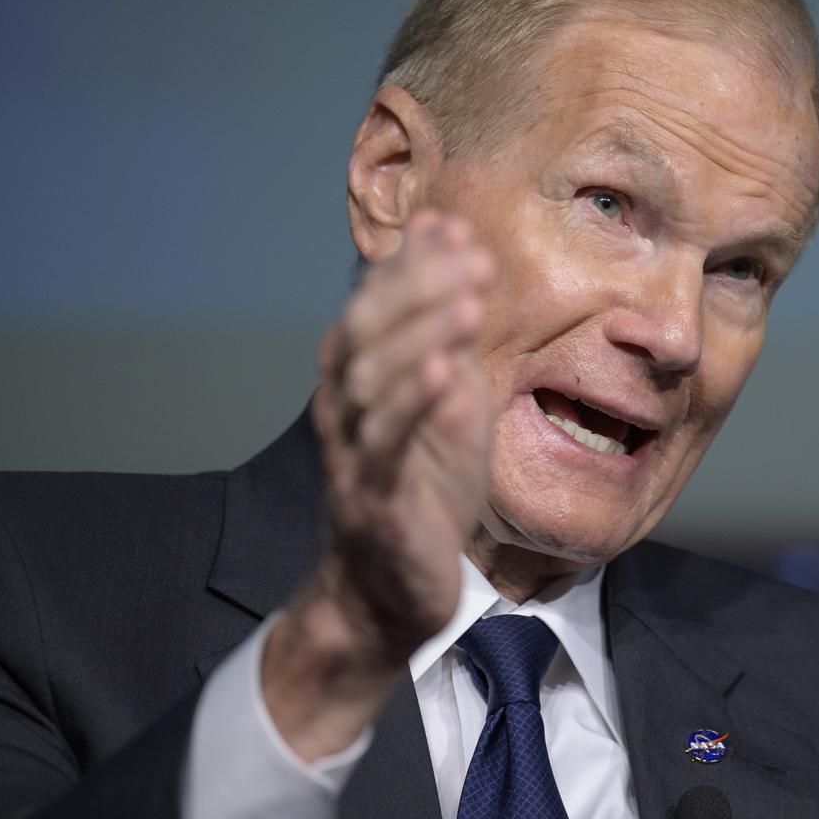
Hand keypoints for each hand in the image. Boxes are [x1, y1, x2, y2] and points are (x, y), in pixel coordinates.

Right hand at [263, 210, 494, 759]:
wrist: (394, 590)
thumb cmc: (426, 489)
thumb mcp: (449, 405)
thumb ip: (448, 338)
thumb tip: (457, 256)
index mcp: (360, 380)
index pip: (376, 306)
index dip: (412, 266)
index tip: (456, 228)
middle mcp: (344, 409)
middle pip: (364, 333)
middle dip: (419, 288)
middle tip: (473, 255)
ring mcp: (353, 455)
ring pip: (371, 383)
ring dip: (420, 335)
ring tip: (467, 301)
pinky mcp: (373, 501)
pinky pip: (387, 447)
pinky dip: (412, 405)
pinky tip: (442, 371)